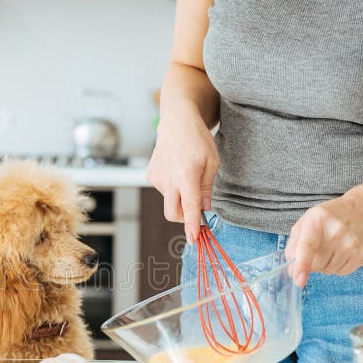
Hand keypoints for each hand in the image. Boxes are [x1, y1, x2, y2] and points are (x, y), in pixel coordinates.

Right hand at [146, 107, 219, 242]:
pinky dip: (171, 186)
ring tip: (186, 173)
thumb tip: (204, 208)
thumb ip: (207, 188)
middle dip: (183, 218)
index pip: (189, 207)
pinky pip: (163, 190)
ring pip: (169, 200)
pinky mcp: (150, 175)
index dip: (191, 225)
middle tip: (195, 208)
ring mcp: (157, 178)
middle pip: (172, 213)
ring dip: (179, 196)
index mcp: (187, 176)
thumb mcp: (212, 162)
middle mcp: (168, 179)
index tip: (193, 239)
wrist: (176, 122)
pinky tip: (175, 169)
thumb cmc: (198, 140)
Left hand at [284, 197, 362, 286]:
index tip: (298, 279)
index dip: (302, 264)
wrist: (360, 213)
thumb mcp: (304, 223)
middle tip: (316, 250)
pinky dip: (336, 267)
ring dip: (324, 265)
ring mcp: (351, 243)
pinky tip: (340, 253)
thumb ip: (293, 246)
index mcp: (318, 219)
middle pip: (316, 264)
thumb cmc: (327, 219)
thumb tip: (292, 271)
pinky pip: (341, 273)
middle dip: (311, 263)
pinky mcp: (361, 254)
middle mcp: (337, 231)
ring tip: (330, 248)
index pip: (308, 246)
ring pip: (327, 270)